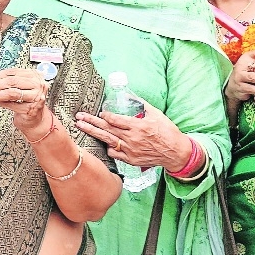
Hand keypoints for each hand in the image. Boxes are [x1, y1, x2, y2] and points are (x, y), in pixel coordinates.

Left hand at [0, 68, 49, 133]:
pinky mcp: (32, 109)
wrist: (35, 119)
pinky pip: (13, 105)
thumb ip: (8, 82)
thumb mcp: (20, 88)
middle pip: (12, 81)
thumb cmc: (26, 102)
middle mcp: (37, 84)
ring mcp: (36, 97)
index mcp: (34, 75)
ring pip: (12, 93)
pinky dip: (2, 103)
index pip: (13, 71)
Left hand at [75, 101, 191, 172]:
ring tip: (81, 127)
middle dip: (90, 122)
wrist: (175, 152)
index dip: (105, 115)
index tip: (99, 112)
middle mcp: (131, 138)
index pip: (115, 120)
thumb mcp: (156, 114)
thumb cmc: (167, 132)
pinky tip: (104, 142)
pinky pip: (114, 153)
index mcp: (137, 126)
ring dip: (92, 133)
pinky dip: (108, 147)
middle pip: (106, 129)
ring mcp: (130, 150)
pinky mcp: (130, 160)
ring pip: (107, 140)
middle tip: (78, 117)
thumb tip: (129, 94)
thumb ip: (141, 104)